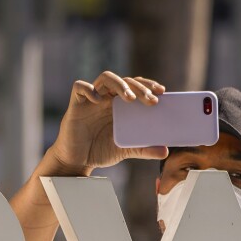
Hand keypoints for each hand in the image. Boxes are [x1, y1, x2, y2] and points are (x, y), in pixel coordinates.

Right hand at [46, 71, 169, 173]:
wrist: (76, 162)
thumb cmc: (99, 152)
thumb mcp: (125, 150)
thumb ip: (143, 149)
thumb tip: (165, 152)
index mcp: (119, 105)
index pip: (135, 86)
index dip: (147, 85)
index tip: (161, 92)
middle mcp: (106, 98)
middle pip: (124, 81)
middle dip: (139, 87)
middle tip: (151, 100)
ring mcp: (91, 100)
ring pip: (106, 78)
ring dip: (119, 84)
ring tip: (129, 98)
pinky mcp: (76, 104)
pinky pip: (79, 87)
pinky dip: (89, 89)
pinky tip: (97, 100)